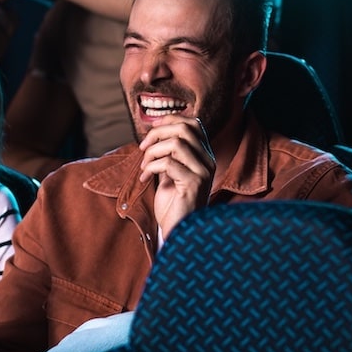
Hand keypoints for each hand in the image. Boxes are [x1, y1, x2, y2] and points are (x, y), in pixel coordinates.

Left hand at [137, 116, 216, 237]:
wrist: (178, 231)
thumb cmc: (172, 204)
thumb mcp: (170, 172)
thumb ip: (168, 153)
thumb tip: (155, 132)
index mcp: (204, 156)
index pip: (194, 123)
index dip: (170, 120)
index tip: (151, 131)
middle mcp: (208, 161)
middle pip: (184, 128)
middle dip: (157, 133)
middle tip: (143, 148)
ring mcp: (203, 172)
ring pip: (176, 143)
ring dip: (152, 152)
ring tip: (144, 166)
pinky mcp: (193, 184)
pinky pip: (168, 163)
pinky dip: (150, 167)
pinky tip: (145, 178)